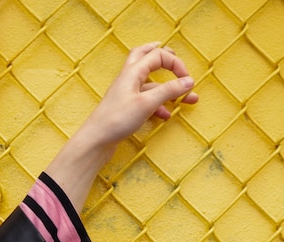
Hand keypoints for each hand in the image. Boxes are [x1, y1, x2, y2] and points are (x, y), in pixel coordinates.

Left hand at [45, 43, 198, 213]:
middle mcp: (129, 79)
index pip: (157, 55)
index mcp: (133, 72)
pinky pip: (146, 101)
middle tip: (176, 61)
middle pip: (146, 58)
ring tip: (186, 99)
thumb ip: (168, 90)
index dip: (175, 64)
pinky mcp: (126, 108)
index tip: (187, 80)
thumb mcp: (146, 103)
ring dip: (167, 89)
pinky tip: (166, 116)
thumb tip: (189, 81)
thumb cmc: (116, 120)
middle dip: (163, 59)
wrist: (96, 141)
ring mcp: (127, 94)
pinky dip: (159, 106)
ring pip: (150, 84)